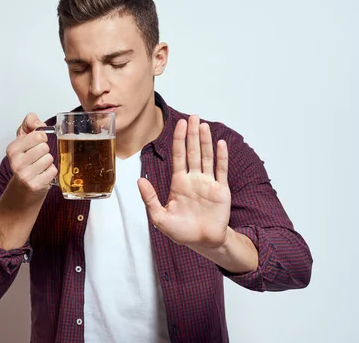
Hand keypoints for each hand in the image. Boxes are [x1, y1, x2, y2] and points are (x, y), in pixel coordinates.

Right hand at [7, 113, 57, 194]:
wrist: (23, 187)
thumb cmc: (25, 161)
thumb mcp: (24, 139)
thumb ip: (29, 123)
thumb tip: (36, 121)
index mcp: (12, 149)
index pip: (38, 135)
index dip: (42, 138)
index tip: (37, 143)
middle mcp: (16, 162)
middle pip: (45, 147)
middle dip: (45, 150)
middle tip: (38, 156)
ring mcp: (25, 175)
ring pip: (49, 158)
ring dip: (48, 162)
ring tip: (40, 166)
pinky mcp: (35, 185)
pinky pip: (53, 170)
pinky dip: (51, 172)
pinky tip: (43, 174)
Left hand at [138, 115, 230, 248]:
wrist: (202, 242)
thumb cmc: (181, 231)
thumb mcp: (160, 217)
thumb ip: (150, 198)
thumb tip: (139, 180)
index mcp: (179, 182)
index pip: (178, 156)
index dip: (179, 139)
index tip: (179, 124)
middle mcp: (193, 179)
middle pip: (193, 151)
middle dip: (192, 134)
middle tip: (193, 117)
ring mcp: (208, 183)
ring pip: (206, 157)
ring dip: (205, 141)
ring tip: (204, 125)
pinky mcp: (221, 190)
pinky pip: (221, 170)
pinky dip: (221, 157)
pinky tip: (220, 144)